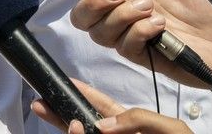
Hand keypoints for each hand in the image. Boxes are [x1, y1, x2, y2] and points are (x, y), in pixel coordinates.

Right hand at [31, 79, 192, 133]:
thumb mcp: (171, 128)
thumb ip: (139, 118)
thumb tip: (102, 124)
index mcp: (132, 126)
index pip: (100, 105)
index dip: (81, 94)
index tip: (63, 83)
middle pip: (83, 124)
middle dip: (61, 114)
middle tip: (40, 104)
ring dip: (71, 131)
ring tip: (69, 124)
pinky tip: (77, 132)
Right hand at [69, 0, 211, 87]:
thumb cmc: (204, 3)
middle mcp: (122, 13)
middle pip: (81, 15)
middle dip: (94, 1)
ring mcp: (131, 35)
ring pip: (99, 32)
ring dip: (121, 16)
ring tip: (148, 8)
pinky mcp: (145, 57)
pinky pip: (125, 47)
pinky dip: (139, 32)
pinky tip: (159, 25)